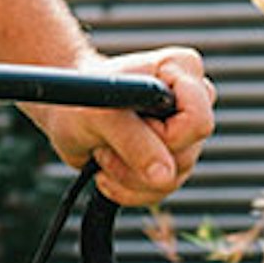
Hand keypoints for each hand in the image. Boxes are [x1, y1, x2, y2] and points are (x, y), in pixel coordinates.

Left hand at [25, 43, 215, 201]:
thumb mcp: (100, 114)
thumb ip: (135, 142)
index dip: (166, 136)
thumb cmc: (82, 97)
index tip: (134, 126)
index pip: (198, 121)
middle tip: (108, 141)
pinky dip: (127, 188)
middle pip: (186, 155)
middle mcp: (192, 101)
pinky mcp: (171, 161)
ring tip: (104, 152)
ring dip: (128, 176)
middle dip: (140, 159)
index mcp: (182, 71)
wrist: (66, 113)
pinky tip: (108, 169)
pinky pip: (159, 192)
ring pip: (172, 179)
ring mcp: (184, 135)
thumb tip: (165, 176)